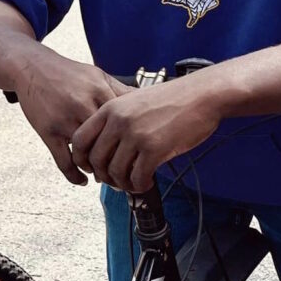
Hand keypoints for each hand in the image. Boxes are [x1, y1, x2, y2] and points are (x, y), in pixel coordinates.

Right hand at [13, 55, 127, 185]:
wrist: (32, 66)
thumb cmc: (67, 73)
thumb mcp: (97, 74)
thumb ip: (119, 89)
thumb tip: (147, 101)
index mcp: (99, 90)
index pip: (125, 121)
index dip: (134, 139)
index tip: (140, 151)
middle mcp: (83, 105)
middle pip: (108, 141)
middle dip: (117, 158)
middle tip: (124, 170)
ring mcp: (65, 120)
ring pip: (88, 154)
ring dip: (97, 169)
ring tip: (103, 175)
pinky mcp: (48, 131)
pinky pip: (63, 161)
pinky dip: (74, 175)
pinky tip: (82, 180)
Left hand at [70, 78, 221, 191]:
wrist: (201, 95)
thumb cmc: (171, 99)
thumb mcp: (134, 101)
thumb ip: (117, 121)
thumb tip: (106, 150)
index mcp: (110, 108)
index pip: (80, 138)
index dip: (81, 159)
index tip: (91, 167)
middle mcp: (119, 121)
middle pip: (96, 160)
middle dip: (104, 176)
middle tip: (115, 181)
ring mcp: (135, 134)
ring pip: (115, 172)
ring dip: (123, 184)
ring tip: (133, 183)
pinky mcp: (154, 148)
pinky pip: (137, 177)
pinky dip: (140, 185)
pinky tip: (146, 182)